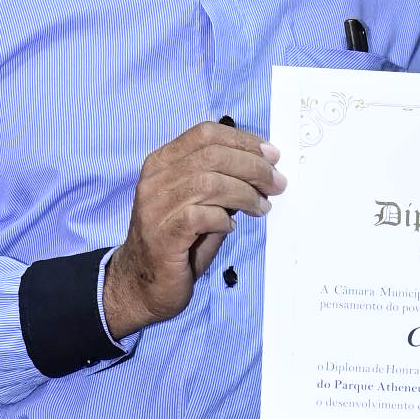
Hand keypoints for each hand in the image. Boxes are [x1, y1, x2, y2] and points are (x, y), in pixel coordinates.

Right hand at [103, 120, 282, 333]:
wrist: (143, 284)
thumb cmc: (178, 244)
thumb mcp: (199, 204)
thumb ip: (221, 184)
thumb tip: (261, 170)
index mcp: (162, 163)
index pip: (205, 134)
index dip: (243, 141)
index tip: (271, 155)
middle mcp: (155, 179)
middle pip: (212, 155)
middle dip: (253, 167)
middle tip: (277, 184)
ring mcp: (155, 206)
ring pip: (209, 182)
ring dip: (245, 194)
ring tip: (262, 208)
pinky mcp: (162, 234)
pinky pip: (200, 215)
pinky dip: (223, 218)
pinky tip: (231, 227)